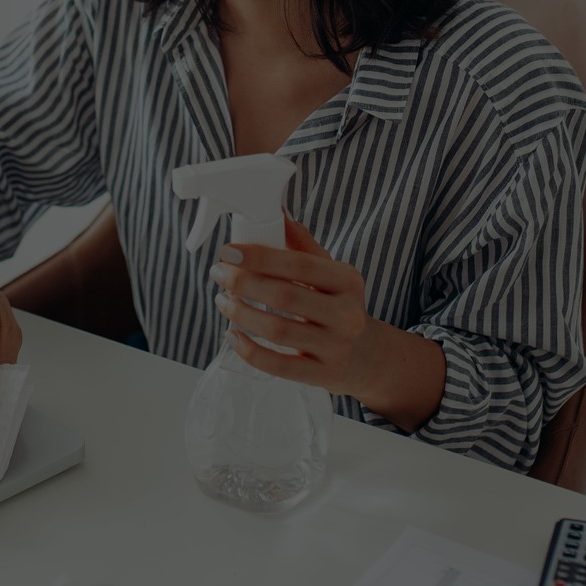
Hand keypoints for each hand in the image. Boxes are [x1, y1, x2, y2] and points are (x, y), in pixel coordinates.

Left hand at [207, 217, 382, 397]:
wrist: (367, 356)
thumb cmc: (339, 306)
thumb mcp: (331, 274)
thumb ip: (303, 245)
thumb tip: (275, 210)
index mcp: (347, 280)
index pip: (299, 264)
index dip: (259, 256)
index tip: (228, 251)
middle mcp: (346, 314)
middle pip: (285, 295)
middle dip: (244, 283)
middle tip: (219, 274)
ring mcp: (336, 347)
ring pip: (278, 330)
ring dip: (241, 314)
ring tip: (222, 301)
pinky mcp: (323, 376)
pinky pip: (279, 366)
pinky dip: (249, 351)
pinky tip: (232, 335)